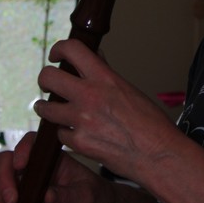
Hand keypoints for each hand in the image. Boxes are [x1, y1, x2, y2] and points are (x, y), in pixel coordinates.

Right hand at [0, 130, 117, 202]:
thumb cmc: (94, 196)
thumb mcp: (86, 195)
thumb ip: (68, 195)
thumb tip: (47, 196)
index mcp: (51, 158)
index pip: (31, 144)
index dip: (22, 150)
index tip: (21, 165)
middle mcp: (35, 169)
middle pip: (7, 164)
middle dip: (4, 181)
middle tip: (12, 200)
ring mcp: (26, 187)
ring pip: (0, 188)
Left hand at [33, 39, 179, 188]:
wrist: (158, 154)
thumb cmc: (151, 123)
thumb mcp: (130, 90)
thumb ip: (107, 74)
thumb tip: (96, 58)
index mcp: (105, 78)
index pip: (72, 50)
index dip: (59, 49)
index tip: (57, 56)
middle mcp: (89, 96)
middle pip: (47, 77)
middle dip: (45, 80)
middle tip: (50, 86)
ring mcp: (81, 120)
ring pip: (45, 107)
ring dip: (47, 108)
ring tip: (54, 110)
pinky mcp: (79, 142)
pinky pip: (60, 133)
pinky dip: (66, 134)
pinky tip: (77, 134)